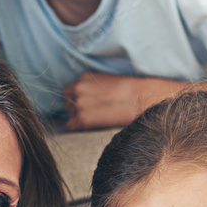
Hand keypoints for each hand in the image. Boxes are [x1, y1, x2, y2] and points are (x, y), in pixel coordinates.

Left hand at [63, 73, 177, 130]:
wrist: (138, 100)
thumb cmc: (127, 91)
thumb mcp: (105, 81)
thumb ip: (90, 87)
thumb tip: (82, 97)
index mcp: (82, 78)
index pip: (69, 91)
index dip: (77, 98)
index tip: (88, 103)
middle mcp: (77, 89)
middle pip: (67, 103)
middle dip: (76, 108)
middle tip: (93, 112)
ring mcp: (78, 104)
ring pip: (69, 114)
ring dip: (78, 118)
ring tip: (96, 118)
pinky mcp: (82, 119)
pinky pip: (70, 126)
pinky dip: (78, 127)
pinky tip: (92, 125)